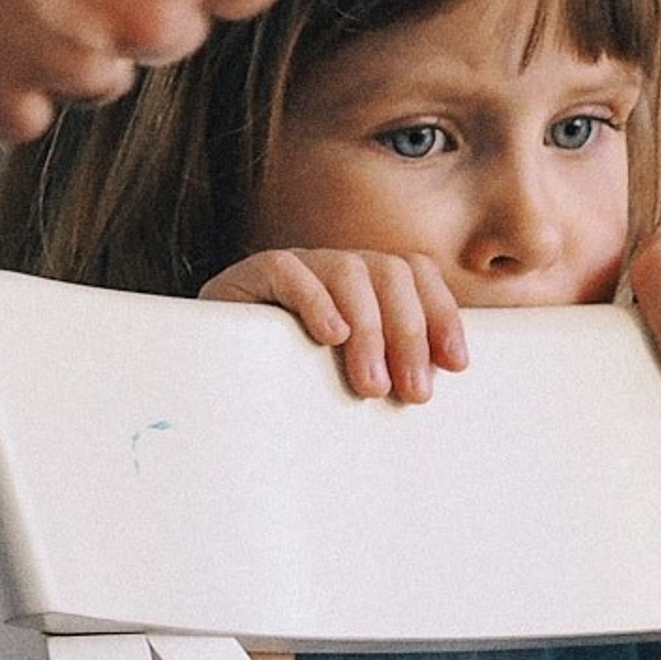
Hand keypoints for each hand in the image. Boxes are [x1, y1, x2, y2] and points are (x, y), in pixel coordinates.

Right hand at [198, 248, 469, 401]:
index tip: (454, 364)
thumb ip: (386, 369)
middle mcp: (330, 268)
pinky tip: (329, 337)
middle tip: (410, 392)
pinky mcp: (248, 276)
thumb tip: (441, 381)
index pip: (415, 273)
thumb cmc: (283, 390)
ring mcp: (291, 268)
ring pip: (348, 270)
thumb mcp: (344, 380)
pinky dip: (316, 300)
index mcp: (361, 285)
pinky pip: (289, 271)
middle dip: (409, 334)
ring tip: (369, 385)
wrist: (205, 386)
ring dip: (369, 329)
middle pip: (390, 272)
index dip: (441, 313)